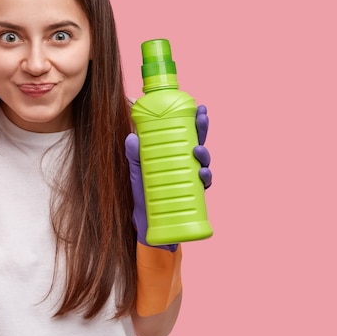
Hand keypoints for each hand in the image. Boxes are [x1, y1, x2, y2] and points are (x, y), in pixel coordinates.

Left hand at [125, 105, 211, 250]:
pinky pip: (203, 186)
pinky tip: (202, 175)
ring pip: (204, 163)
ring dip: (205, 154)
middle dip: (203, 130)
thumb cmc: (145, 197)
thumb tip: (131, 136)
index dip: (194, 122)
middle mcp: (186, 167)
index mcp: (174, 157)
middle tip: (202, 117)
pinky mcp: (193, 198)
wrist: (148, 227)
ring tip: (198, 150)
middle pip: (198, 144)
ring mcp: (191, 182)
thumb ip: (134, 156)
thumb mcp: (137, 174)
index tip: (199, 108)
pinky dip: (205, 179)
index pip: (186, 135)